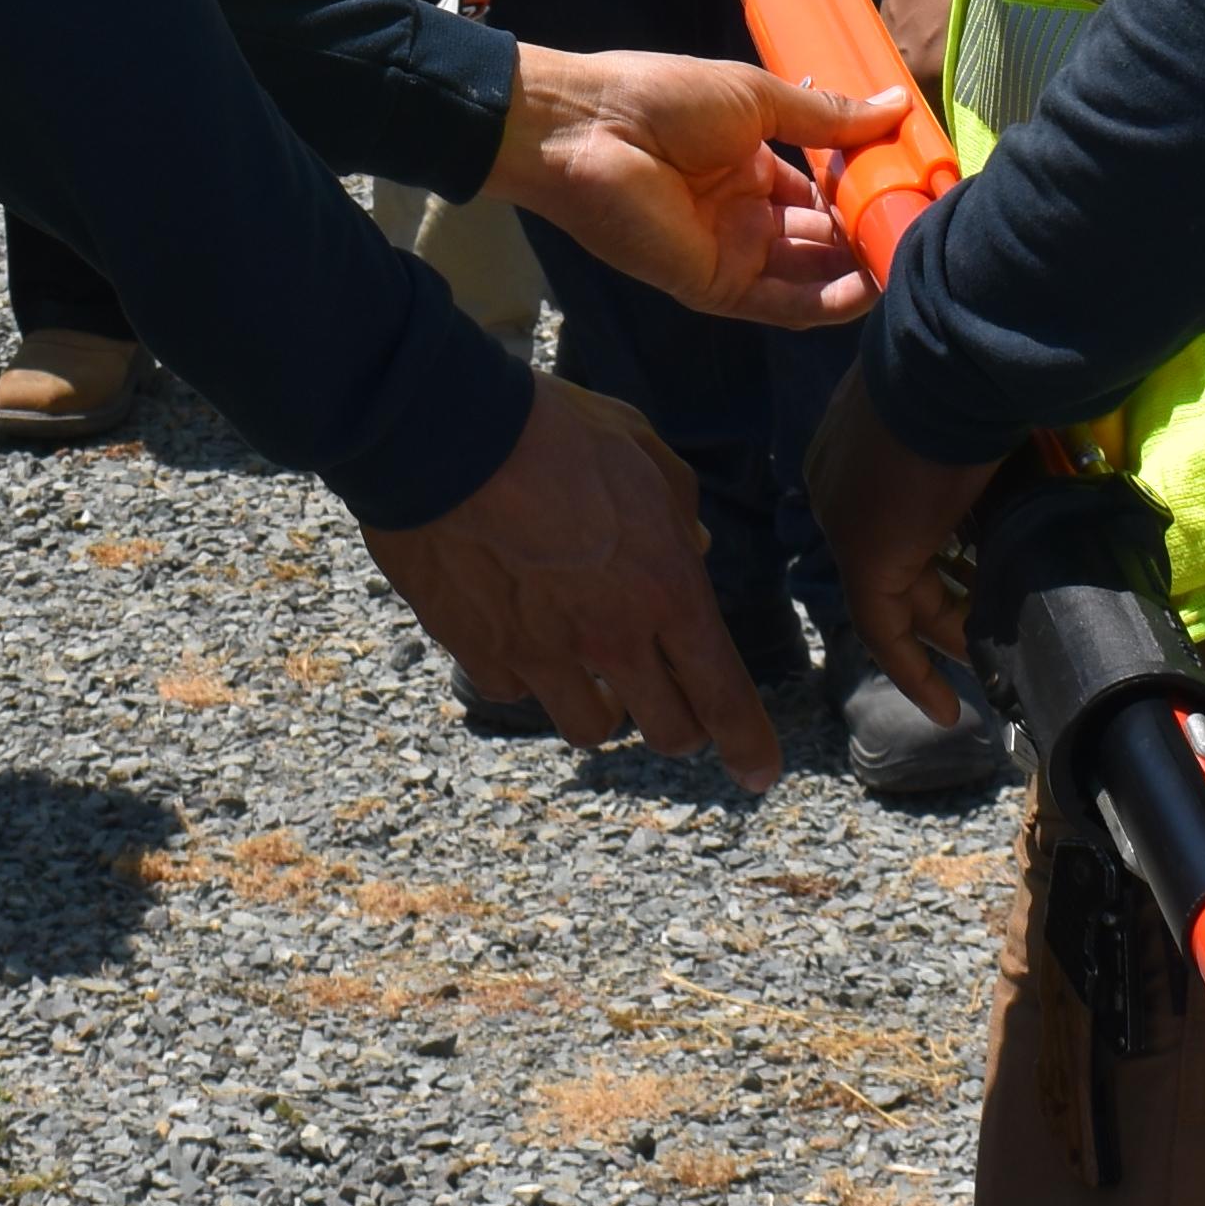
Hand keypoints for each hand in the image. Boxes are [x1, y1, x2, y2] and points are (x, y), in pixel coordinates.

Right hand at [363, 377, 788, 788]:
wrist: (446, 436)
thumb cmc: (551, 430)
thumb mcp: (639, 446)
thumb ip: (677, 506)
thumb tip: (693, 544)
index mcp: (666, 590)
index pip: (723, 696)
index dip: (749, 746)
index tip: (758, 774)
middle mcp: (611, 638)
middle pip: (667, 731)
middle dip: (679, 726)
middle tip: (668, 700)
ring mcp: (543, 653)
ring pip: (590, 729)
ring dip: (602, 709)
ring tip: (591, 674)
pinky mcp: (481, 652)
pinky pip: (516, 691)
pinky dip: (525, 675)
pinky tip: (519, 636)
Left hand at [489, 45, 880, 328]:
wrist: (588, 129)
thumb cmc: (664, 99)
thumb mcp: (756, 99)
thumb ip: (825, 116)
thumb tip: (896, 105)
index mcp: (751, 162)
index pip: (822, 187)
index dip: (864, 188)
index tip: (917, 186)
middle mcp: (745, 211)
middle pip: (821, 234)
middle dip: (868, 233)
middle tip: (923, 229)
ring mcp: (732, 251)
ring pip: (809, 273)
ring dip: (857, 270)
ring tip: (910, 259)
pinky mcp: (715, 286)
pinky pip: (780, 302)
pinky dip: (825, 301)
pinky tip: (869, 289)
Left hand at [801, 359, 1002, 730]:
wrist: (956, 360)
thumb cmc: (981, 374)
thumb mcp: (980, 415)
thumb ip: (994, 445)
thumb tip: (1055, 444)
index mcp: (856, 444)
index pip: (894, 517)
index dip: (935, 555)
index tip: (972, 582)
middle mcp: (837, 484)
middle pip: (894, 561)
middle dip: (944, 604)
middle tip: (990, 635)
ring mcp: (845, 521)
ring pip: (892, 597)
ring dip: (941, 634)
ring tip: (987, 663)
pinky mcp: (865, 557)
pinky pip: (883, 629)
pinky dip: (913, 670)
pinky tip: (948, 708)